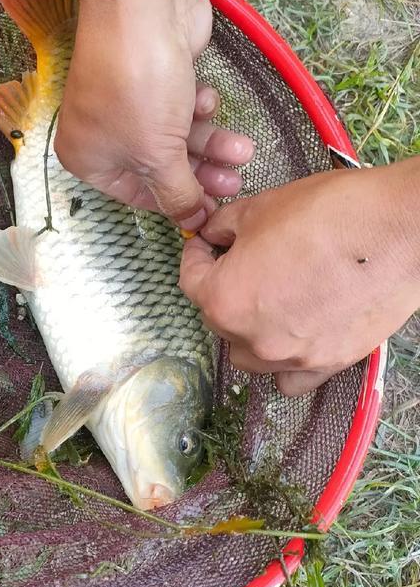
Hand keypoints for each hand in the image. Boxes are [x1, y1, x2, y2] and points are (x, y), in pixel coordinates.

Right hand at [55, 0, 254, 229]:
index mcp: (88, 158)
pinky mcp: (154, 76)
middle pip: (160, 166)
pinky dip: (197, 107)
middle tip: (235, 181)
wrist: (144, 8)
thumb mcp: (159, 157)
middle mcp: (103, 133)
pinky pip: (180, 106)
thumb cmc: (137, 88)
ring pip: (176, 137)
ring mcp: (128, 102)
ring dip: (211, 143)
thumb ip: (178, 195)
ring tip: (242, 148)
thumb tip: (193, 224)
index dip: (177, 204)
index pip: (137, 195)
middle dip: (201, 173)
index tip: (212, 211)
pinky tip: (208, 100)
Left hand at [179, 161, 419, 394]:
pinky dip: (285, 362)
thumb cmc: (329, 215)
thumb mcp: (260, 208)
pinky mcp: (327, 365)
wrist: (396, 231)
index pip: (190, 281)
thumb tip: (212, 235)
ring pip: (248, 355)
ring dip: (248, 330)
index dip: (195, 255)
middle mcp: (251, 339)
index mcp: (224, 300)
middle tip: (243, 261)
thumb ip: (223, 227)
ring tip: (270, 299)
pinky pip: (289, 378)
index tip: (205, 244)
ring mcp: (290, 358)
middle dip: (224, 288)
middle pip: (218, 319)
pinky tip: (294, 334)